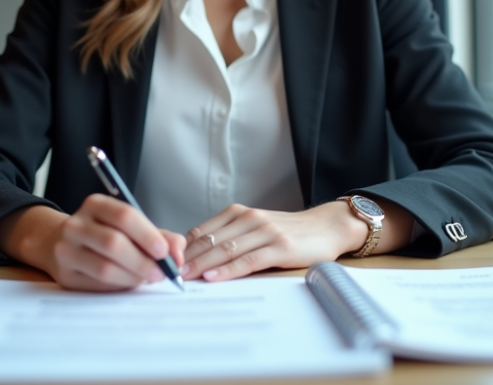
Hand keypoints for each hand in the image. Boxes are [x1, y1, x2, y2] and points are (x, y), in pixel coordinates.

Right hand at [0, 195, 185, 291]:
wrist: (58, 243)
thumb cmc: (104, 234)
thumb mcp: (129, 227)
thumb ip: (159, 236)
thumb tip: (179, 252)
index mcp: (95, 204)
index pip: (124, 216)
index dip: (148, 235)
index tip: (165, 252)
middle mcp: (76, 224)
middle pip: (113, 243)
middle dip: (143, 261)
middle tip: (161, 273)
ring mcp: (66, 249)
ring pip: (105, 267)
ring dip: (133, 277)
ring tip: (148, 278)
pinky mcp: (64, 274)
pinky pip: (97, 284)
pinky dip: (119, 286)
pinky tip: (129, 283)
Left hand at [181, 202, 368, 281]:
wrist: (327, 227)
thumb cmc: (289, 233)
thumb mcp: (255, 229)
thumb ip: (231, 239)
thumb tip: (196, 259)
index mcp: (239, 214)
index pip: (201, 232)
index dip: (181, 249)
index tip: (165, 264)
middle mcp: (249, 219)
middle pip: (209, 241)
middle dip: (186, 259)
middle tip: (166, 275)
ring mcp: (265, 232)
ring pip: (225, 249)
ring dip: (201, 265)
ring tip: (183, 279)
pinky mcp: (279, 247)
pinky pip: (248, 260)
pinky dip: (228, 269)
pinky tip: (213, 277)